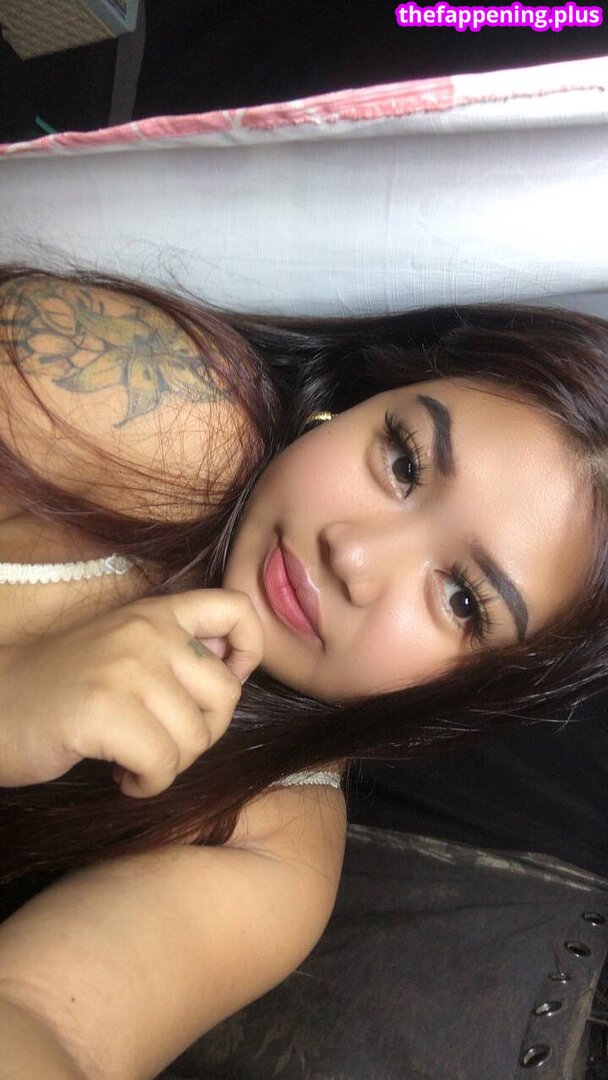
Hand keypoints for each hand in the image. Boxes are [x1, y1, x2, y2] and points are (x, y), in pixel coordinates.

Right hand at [0, 589, 263, 797]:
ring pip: (195, 738)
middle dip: (201, 734)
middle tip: (160, 741)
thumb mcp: (124, 650)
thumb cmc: (61, 689)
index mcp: (155, 614)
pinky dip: (147, 785)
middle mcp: (147, 632)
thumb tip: (236, 670)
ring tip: (132, 759)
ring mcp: (126, 669)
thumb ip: (176, 652)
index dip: (248, 651)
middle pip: (225, 695)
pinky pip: (163, 765)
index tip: (221, 683)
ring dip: (169, 766)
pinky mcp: (104, 711)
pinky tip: (121, 776)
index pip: (236, 609)